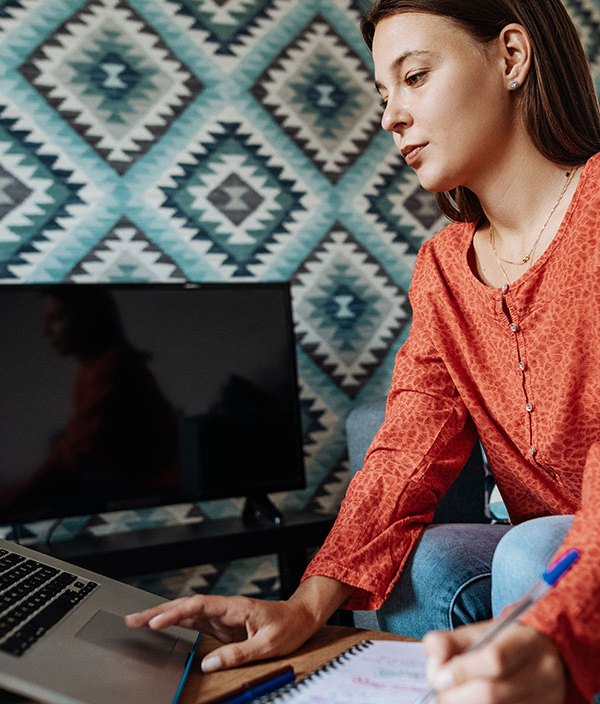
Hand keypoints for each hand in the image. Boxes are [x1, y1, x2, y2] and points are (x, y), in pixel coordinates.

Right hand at [125, 593, 321, 671]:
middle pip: (186, 606)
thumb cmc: (288, 626)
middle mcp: (225, 608)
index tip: (156, 622)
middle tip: (133, 619)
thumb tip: (209, 664)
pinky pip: (194, 621)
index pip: (199, 606)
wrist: (301, 617)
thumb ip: (238, 653)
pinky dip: (176, 622)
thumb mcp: (268, 644)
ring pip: (187, 612)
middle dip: (158, 611)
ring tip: (139, 620)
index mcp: (235, 607)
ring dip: (163, 615)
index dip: (175, 613)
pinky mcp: (222, 624)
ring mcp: (222, 615)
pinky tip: (162, 625)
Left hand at [423, 620, 566, 703]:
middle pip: (491, 693)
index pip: (494, 659)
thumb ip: (448, 643)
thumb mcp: (477, 632)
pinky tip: (469, 703)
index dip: (461, 671)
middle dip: (456, 696)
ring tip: (452, 698)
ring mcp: (544, 699)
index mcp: (526, 642)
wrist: (543, 657)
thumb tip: (435, 669)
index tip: (439, 677)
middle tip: (439, 694)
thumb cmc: (501, 643)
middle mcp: (542, 673)